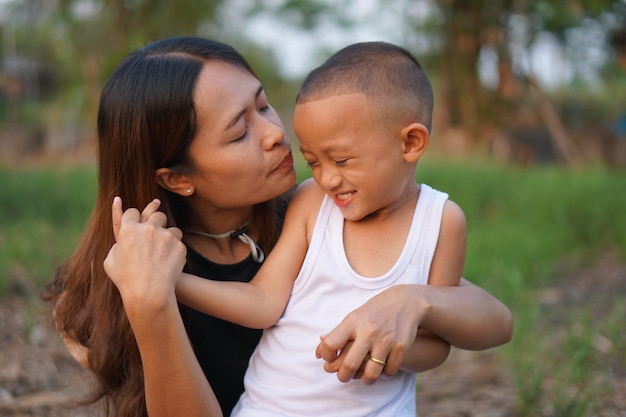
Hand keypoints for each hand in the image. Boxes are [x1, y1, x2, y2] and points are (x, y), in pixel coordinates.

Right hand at [103, 197, 185, 312]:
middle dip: (155, 222)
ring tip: (164, 249)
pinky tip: (169, 261)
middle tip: (155, 232)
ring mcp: (165, 236)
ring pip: (171, 227)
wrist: (148, 293)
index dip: (134, 217)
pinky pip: (179, 242)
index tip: (136, 221)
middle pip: (156, 215)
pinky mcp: (178, 245)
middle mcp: (148, 229)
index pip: (132, 212)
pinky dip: (175, 249)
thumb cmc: (126, 281)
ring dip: (168, 235)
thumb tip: (122, 242)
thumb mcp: (110, 263)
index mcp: (128, 230)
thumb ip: (116, 247)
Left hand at [316, 285, 424, 383]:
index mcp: (353, 322)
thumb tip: (319, 352)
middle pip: (349, 365)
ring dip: (365, 380)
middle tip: (344, 376)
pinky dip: (384, 374)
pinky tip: (381, 369)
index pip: (330, 344)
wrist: (406, 301)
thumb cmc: (374, 312)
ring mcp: (385, 340)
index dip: (326, 356)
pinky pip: (389, 371)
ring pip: (371, 374)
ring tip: (363, 378)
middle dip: (343, 377)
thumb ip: (337, 334)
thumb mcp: (354, 316)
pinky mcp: (401, 347)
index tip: (328, 358)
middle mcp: (368, 331)